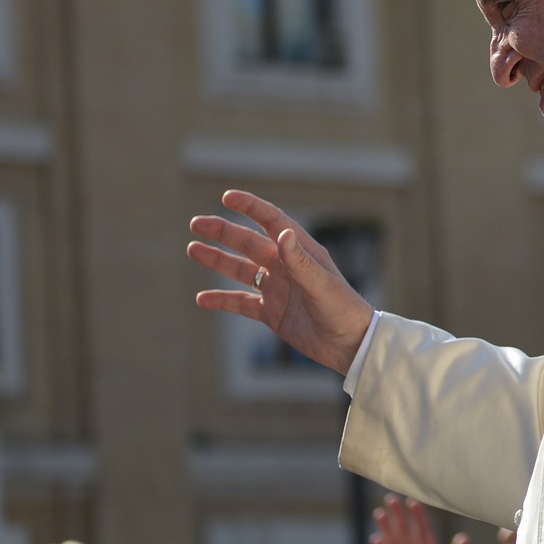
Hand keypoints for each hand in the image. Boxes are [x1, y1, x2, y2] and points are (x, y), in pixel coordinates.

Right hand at [187, 190, 374, 374]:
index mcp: (301, 251)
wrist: (351, 346)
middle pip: (248, 243)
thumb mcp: (322, 285)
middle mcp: (286, 266)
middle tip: (196, 223)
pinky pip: (241, 303)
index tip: (227, 197)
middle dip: (222, 232)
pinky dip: (221, 300)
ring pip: (240, 269)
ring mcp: (277, 289)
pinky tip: (202, 298)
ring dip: (217, 259)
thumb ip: (300, 261)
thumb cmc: (344, 311)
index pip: (271, 221)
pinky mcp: (272, 313)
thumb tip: (281, 232)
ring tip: (192, 249)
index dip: (250, 207)